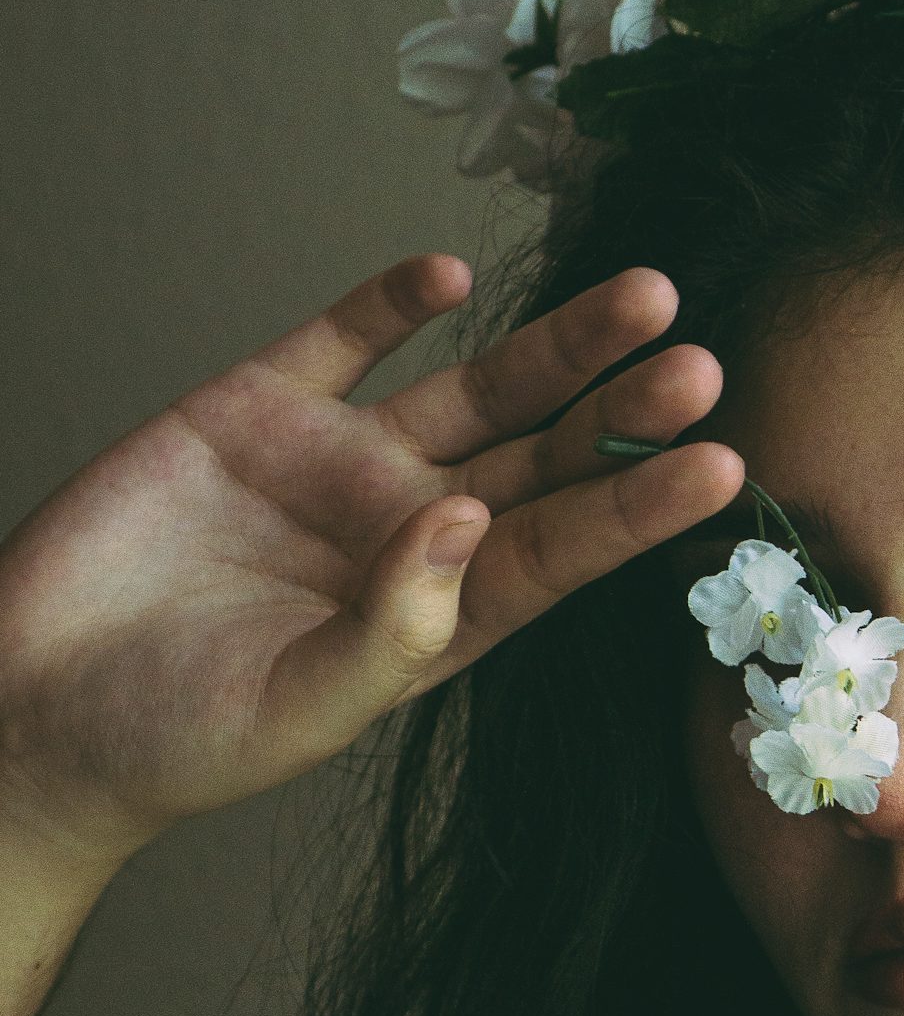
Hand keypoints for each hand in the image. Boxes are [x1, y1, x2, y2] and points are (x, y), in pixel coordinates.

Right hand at [0, 254, 742, 879]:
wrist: (33, 706)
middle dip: (623, 408)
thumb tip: (466, 523)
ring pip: (474, 386)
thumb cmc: (172, 741)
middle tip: (706, 362)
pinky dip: (392, 302)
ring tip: (645, 295)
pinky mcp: (254, 409)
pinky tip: (450, 274)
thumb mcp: (298, 708)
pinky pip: (342, 338)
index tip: (722, 464)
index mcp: (441, 614)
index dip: (641, 506)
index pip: (566, 550)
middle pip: (544, 455)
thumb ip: (392, 626)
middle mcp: (409, 528)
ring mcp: (337, 463)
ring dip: (555, 343)